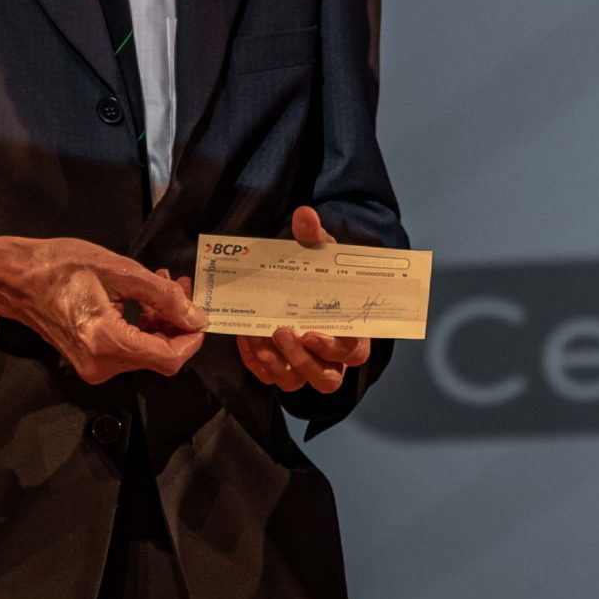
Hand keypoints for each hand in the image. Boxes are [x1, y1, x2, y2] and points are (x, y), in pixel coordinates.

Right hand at [0, 235, 205, 383]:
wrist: (16, 278)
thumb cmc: (60, 266)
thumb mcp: (118, 270)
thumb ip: (162, 294)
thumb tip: (194, 316)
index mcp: (106, 342)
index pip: (168, 358)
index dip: (192, 338)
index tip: (200, 311)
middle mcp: (101, 364)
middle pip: (159, 357)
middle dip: (178, 323)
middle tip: (182, 287)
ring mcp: (93, 366)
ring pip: (146, 353)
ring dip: (162, 322)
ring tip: (165, 285)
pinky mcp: (90, 360)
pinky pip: (129, 350)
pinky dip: (143, 327)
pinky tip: (145, 299)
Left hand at [236, 206, 371, 393]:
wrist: (301, 283)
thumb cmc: (320, 274)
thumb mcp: (320, 253)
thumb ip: (314, 237)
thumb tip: (304, 215)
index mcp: (351, 333)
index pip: (353, 353)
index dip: (333, 348)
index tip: (310, 333)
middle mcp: (331, 358)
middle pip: (326, 378)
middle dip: (302, 360)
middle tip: (280, 332)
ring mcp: (305, 367)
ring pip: (296, 383)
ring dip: (277, 364)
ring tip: (259, 337)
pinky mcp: (282, 370)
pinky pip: (270, 377)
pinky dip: (256, 363)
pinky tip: (245, 340)